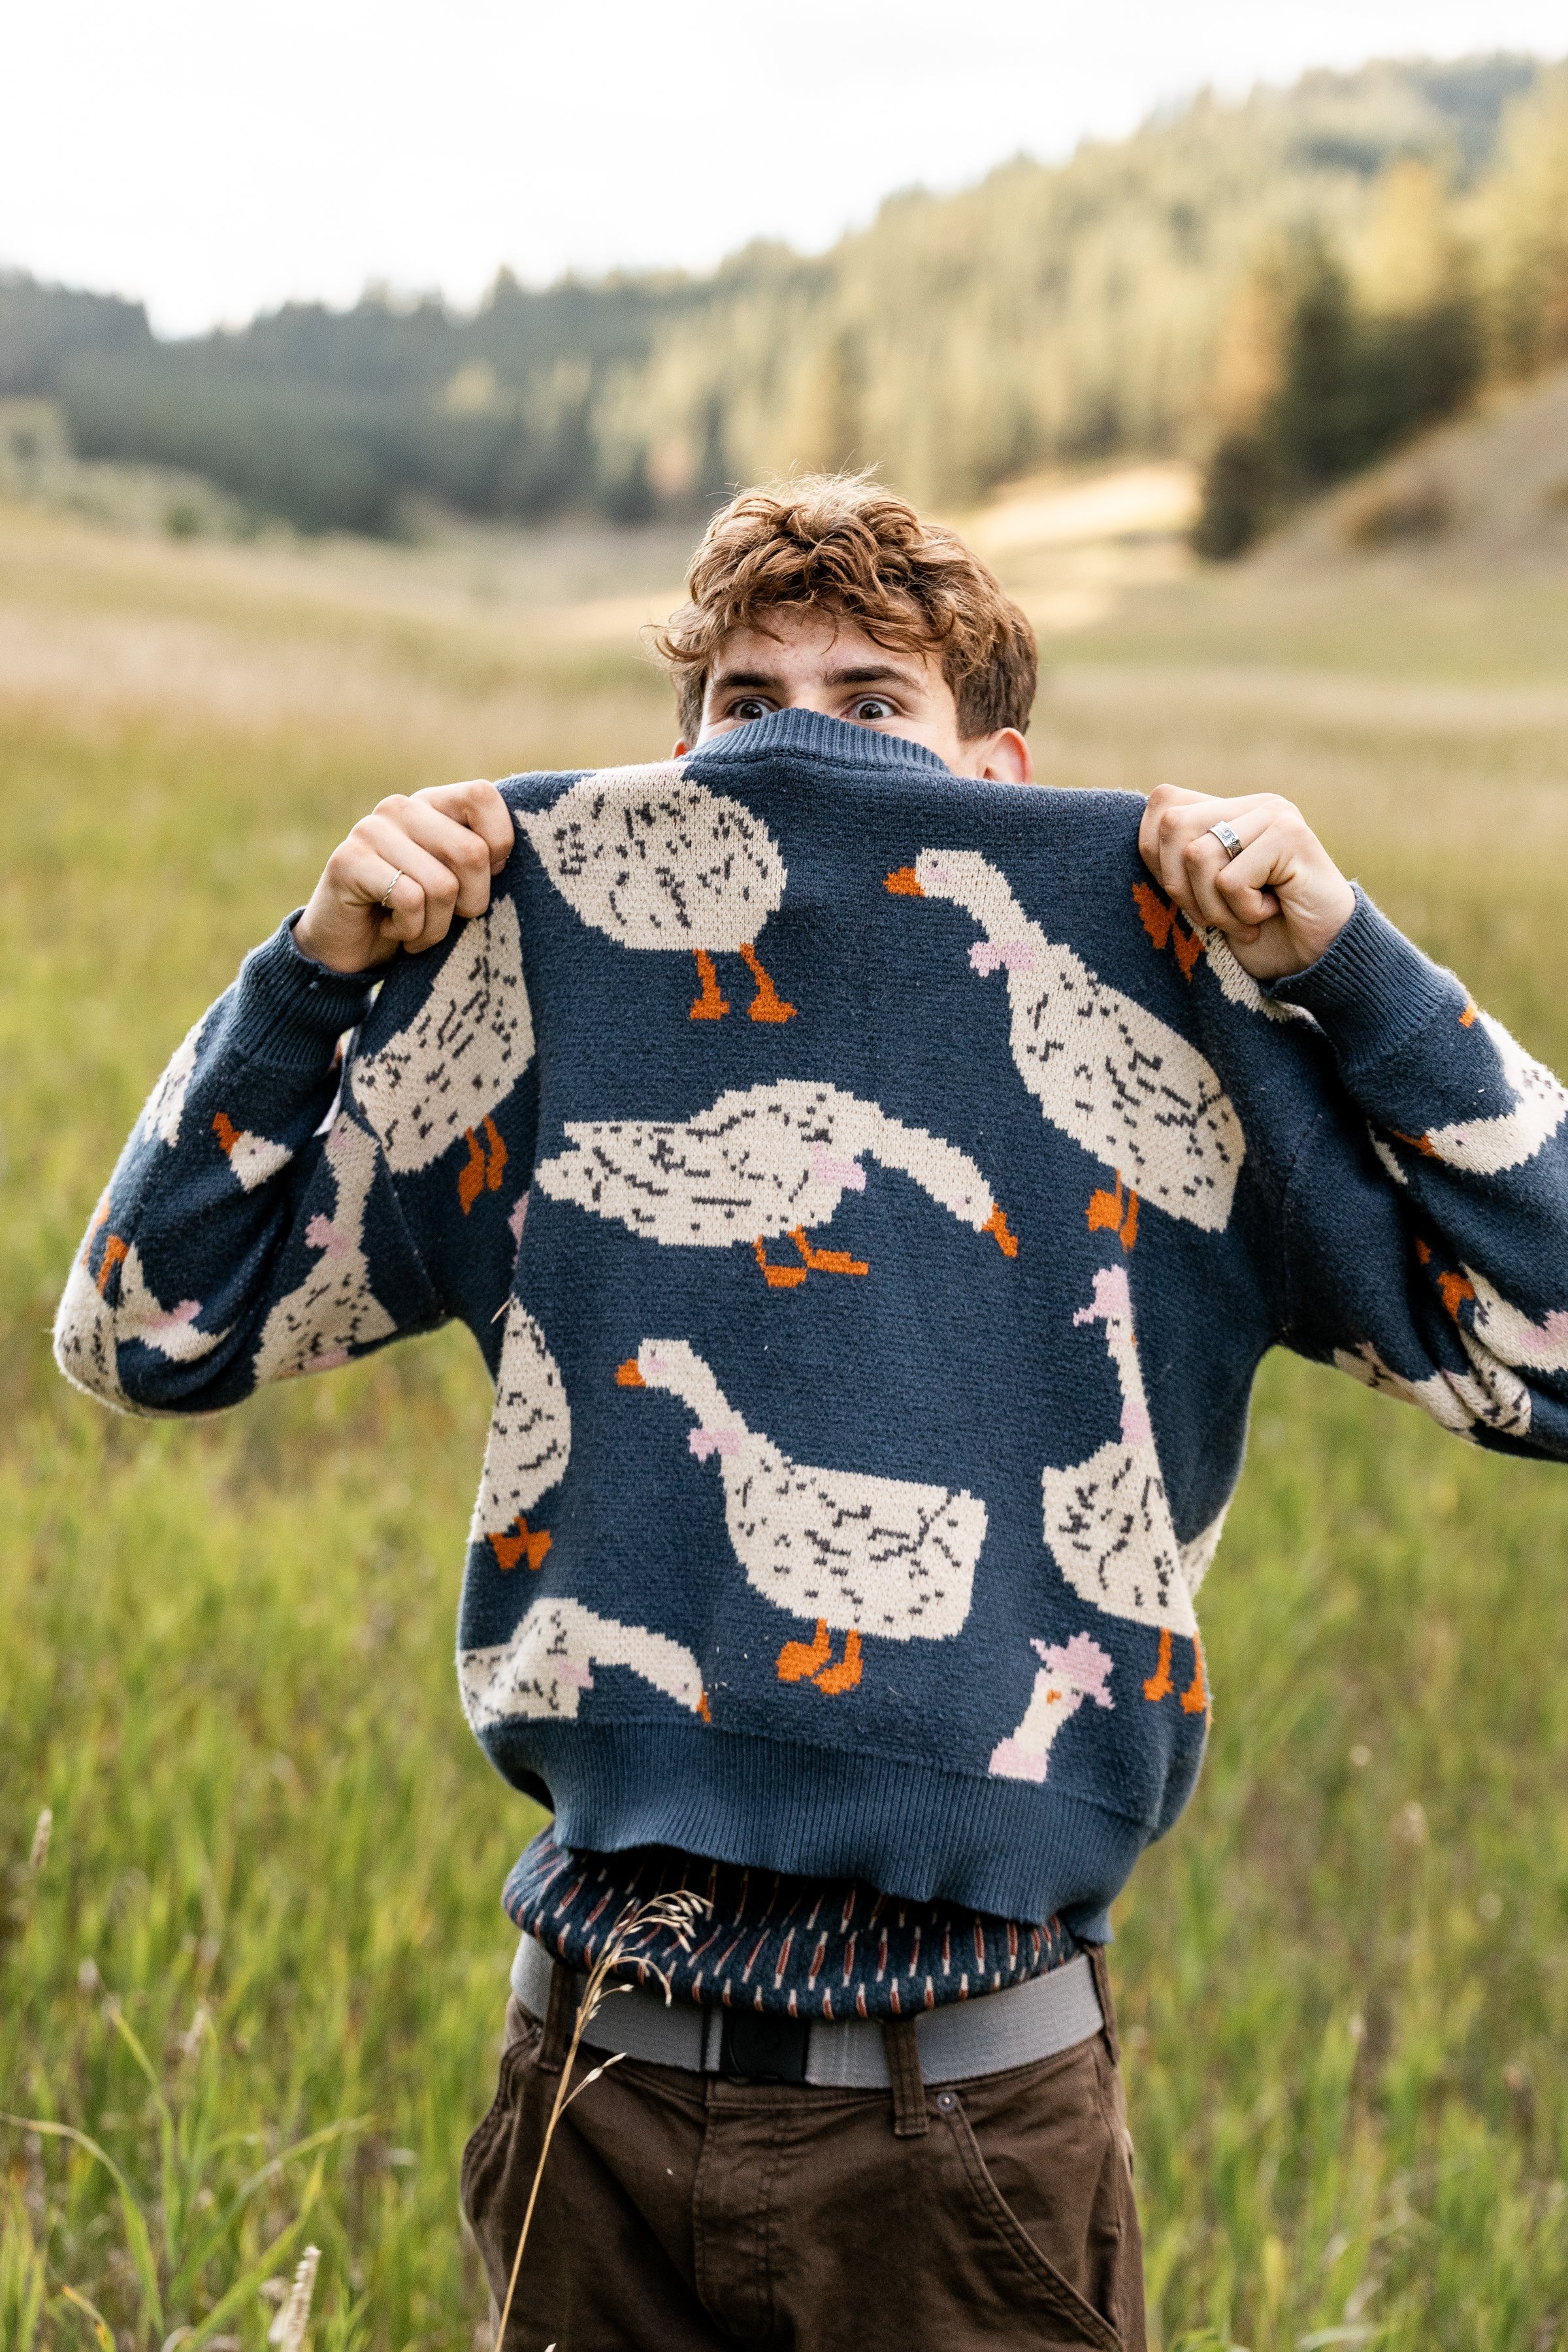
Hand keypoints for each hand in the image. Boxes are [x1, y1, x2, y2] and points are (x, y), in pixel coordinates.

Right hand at [293, 780, 513, 972]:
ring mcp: (370, 830)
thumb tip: (518, 855)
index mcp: (433, 803)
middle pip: (472, 853)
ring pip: (442, 886)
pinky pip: (410, 902)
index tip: (485, 878)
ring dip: (436, 927)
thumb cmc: (416, 917)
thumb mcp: (459, 884)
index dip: (498, 844)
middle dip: (470, 903)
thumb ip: (484, 858)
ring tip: (414, 928)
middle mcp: (401, 807)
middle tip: (446, 917)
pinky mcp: (347, 861)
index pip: (483, 796)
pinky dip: (410, 932)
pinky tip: (391, 929)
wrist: (349, 951)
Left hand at [1138, 785, 1355, 979]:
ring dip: (1215, 906)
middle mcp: (1249, 804)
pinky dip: (1242, 912)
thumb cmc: (1259, 935)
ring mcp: (1273, 814)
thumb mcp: (1202, 899)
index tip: (1190, 896)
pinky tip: (1271, 913)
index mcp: (1226, 810)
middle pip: (1172, 826)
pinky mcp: (1291, 835)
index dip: (1156, 857)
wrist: (1320, 961)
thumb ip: (1176, 865)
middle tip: (1218, 915)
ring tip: (1247, 918)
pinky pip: (1230, 879)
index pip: (1161, 805)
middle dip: (1181, 887)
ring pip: (1198, 854)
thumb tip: (1141, 840)